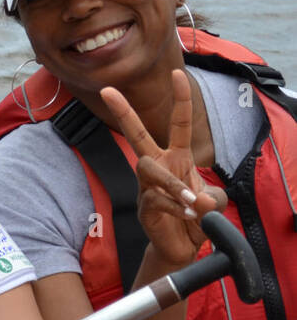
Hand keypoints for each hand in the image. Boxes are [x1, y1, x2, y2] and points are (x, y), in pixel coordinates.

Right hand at [100, 70, 226, 267]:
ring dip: (174, 186)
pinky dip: (176, 209)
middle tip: (107, 91)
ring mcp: (147, 186)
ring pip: (150, 170)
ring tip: (193, 204)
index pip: (178, 124)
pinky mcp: (144, 205)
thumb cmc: (195, 216)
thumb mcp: (212, 202)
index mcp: (176, 157)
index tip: (177, 73)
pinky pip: (156, 199)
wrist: (182, 246)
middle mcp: (158, 166)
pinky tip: (188, 217)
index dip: (180, 99)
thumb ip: (210, 198)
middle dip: (123, 112)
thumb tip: (198, 201)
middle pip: (137, 135)